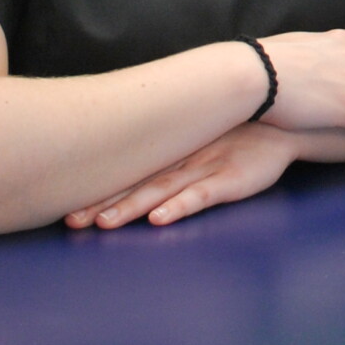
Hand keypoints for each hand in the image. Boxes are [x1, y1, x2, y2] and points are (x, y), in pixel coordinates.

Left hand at [67, 124, 296, 229]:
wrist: (282, 122)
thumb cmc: (239, 133)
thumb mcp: (200, 140)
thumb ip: (172, 156)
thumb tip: (135, 166)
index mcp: (170, 153)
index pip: (127, 174)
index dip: (96, 190)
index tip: (62, 206)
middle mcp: (180, 161)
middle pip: (135, 185)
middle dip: (102, 203)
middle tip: (71, 221)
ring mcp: (203, 169)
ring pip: (160, 191)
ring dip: (131, 207)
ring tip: (104, 222)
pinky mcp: (229, 180)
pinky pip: (200, 195)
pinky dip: (179, 206)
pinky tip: (159, 218)